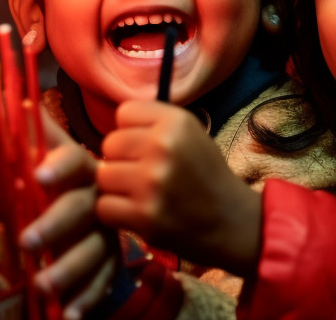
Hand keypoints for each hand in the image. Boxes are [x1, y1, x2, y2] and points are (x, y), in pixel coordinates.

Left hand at [20, 112, 119, 319]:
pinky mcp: (111, 261)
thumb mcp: (48, 150)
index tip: (36, 175)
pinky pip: (103, 282)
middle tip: (26, 242)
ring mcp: (108, 231)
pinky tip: (70, 315)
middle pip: (80, 209)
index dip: (57, 165)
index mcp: (80, 166)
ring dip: (68, 269)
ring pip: (93, 250)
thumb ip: (26, 127)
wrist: (123, 200)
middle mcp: (97, 197)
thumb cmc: (64, 175)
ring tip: (41, 287)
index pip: (71, 160)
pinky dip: (87, 299)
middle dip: (54, 226)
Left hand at [96, 100, 262, 276]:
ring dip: (115, 188)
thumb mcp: (190, 134)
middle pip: (109, 144)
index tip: (147, 147)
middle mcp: (163, 146)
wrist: (233, 223)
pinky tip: (136, 214)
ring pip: (102, 176)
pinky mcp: (144, 215)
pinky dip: (115, 213)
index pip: (124, 112)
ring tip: (139, 195)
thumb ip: (153, 124)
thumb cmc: (206, 176)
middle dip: (121, 160)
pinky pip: (103, 207)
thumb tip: (112, 128)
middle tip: (142, 175)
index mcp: (176, 121)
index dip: (132, 131)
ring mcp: (152, 182)